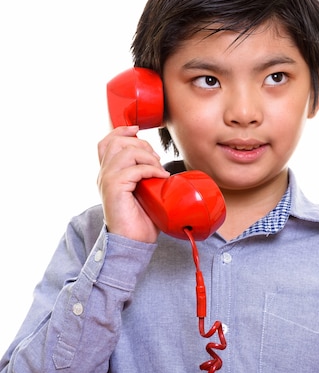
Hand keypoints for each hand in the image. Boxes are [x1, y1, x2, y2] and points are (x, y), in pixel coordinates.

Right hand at [97, 126, 170, 242]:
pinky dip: (151, 170)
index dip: (121, 131)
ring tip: (159, 171)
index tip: (138, 130)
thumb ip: (144, 175)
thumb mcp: (143, 192)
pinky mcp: (114, 188)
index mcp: (109, 173)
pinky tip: (161, 178)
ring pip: (126, 152)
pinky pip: (134, 169)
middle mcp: (104, 174)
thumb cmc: (140, 220)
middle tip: (156, 160)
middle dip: (142, 145)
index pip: (107, 142)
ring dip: (148, 158)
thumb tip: (160, 163)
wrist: (133, 242)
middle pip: (117, 142)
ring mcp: (107, 180)